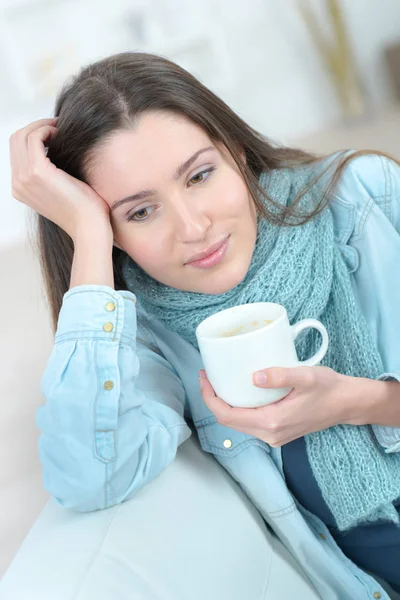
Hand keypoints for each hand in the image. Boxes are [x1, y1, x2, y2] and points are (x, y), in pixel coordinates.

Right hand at [9, 118, 112, 240]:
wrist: (89, 227)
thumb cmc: (83, 210)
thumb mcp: (61, 188)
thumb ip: (52, 172)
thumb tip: (57, 147)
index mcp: (21, 187)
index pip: (17, 150)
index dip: (33, 135)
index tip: (54, 132)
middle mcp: (17, 183)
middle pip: (16, 139)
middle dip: (35, 126)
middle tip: (57, 125)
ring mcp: (24, 178)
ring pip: (23, 135)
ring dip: (42, 126)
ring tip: (60, 129)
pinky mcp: (37, 172)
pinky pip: (35, 137)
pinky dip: (47, 130)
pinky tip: (62, 135)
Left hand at [198, 366, 350, 446]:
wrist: (347, 404)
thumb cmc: (328, 388)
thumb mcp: (305, 376)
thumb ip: (280, 376)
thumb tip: (254, 377)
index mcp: (272, 422)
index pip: (228, 416)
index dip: (210, 398)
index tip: (204, 378)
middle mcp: (269, 434)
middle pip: (229, 421)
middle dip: (213, 399)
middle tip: (208, 376)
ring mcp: (273, 435)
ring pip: (238, 423)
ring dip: (225, 404)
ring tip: (219, 381)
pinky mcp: (278, 431)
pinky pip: (249, 422)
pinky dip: (238, 408)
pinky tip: (238, 391)